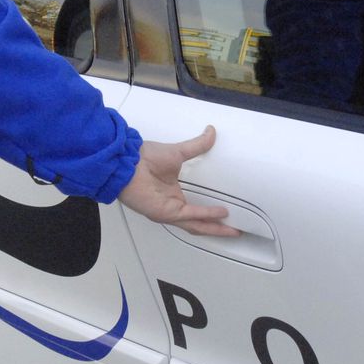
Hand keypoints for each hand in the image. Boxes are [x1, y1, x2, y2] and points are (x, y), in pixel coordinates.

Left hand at [117, 126, 239, 236]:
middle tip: (236, 231)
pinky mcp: (165, 213)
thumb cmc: (143, 158)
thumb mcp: (177, 152)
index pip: (197, 211)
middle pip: (199, 224)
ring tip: (233, 230)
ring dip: (215, 229)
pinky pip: (190, 216)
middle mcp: (171, 206)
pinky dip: (206, 215)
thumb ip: (196, 146)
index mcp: (174, 196)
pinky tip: (220, 213)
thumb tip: (210, 132)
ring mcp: (168, 212)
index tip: (229, 214)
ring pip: (196, 225)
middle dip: (218, 229)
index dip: (213, 215)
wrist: (127, 162)